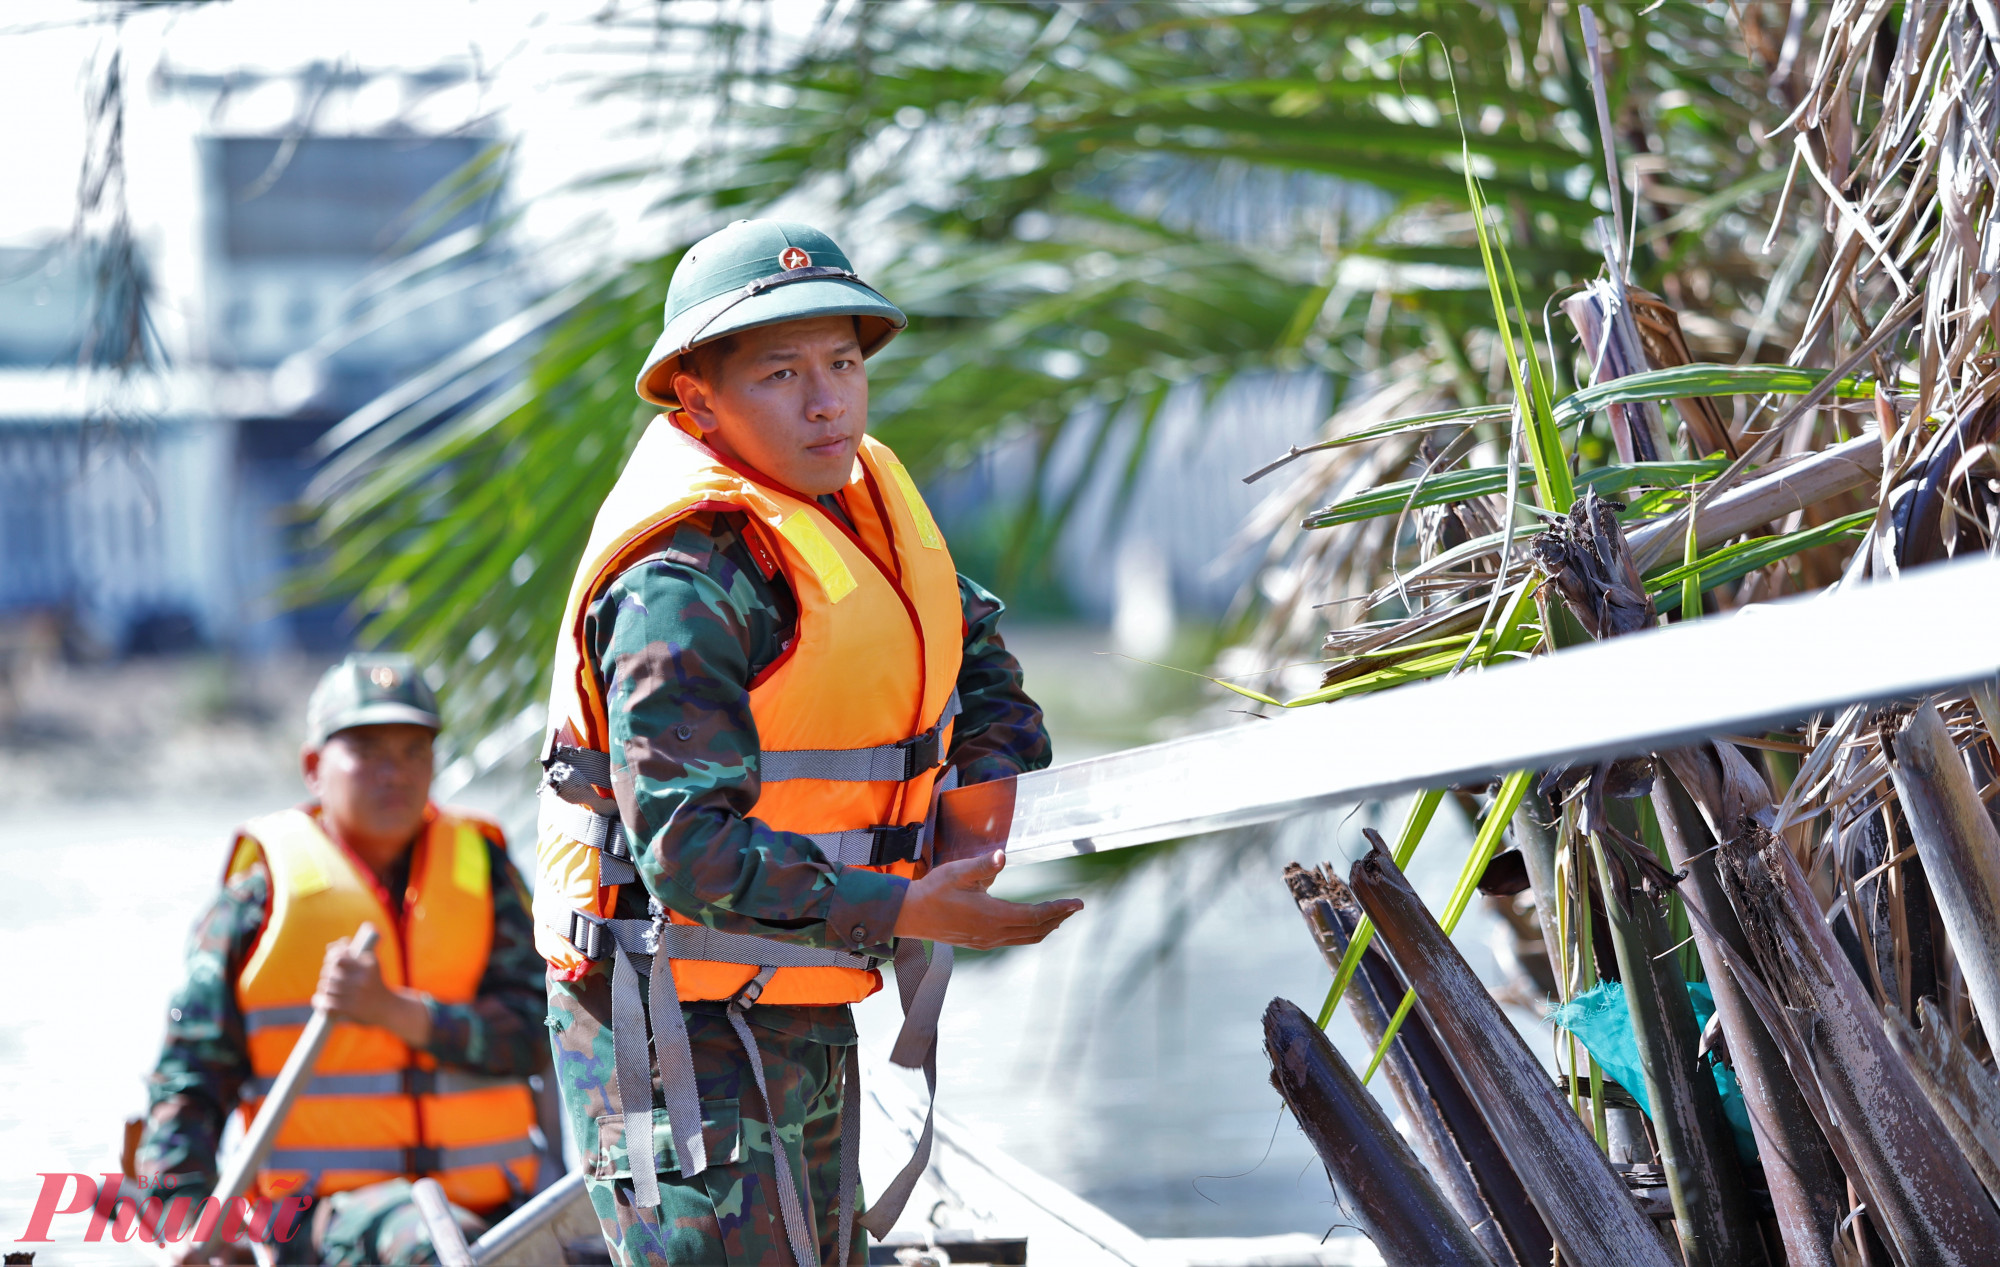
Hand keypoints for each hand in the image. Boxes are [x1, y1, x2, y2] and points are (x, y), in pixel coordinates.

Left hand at [313, 933, 431, 1048]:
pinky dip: (321, 1003)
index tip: (332, 962)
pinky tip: (323, 1002)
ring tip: (326, 991)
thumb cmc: (375, 984)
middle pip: (330, 973)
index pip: (339, 958)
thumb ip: (351, 953)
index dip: (331, 958)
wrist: (389, 1009)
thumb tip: (329, 947)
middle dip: (326, 974)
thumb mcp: (370, 965)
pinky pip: (327, 1004)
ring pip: (327, 988)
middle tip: (328, 978)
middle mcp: (362, 979)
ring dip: (323, 989)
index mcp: (368, 965)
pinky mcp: (350, 1010)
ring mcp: (356, 995)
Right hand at [892, 851, 1081, 949]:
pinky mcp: (980, 942)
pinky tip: (1032, 924)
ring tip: (1060, 916)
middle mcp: (993, 933)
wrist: (911, 915)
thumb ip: (983, 865)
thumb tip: (1003, 855)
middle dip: (1058, 918)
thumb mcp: (958, 871)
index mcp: (992, 915)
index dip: (1059, 909)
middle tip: (1075, 907)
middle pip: (1036, 929)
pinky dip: (1030, 932)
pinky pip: (1014, 940)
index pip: (1035, 915)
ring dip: (1046, 927)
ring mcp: (987, 940)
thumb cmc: (934, 890)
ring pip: (1026, 938)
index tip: (1078, 903)